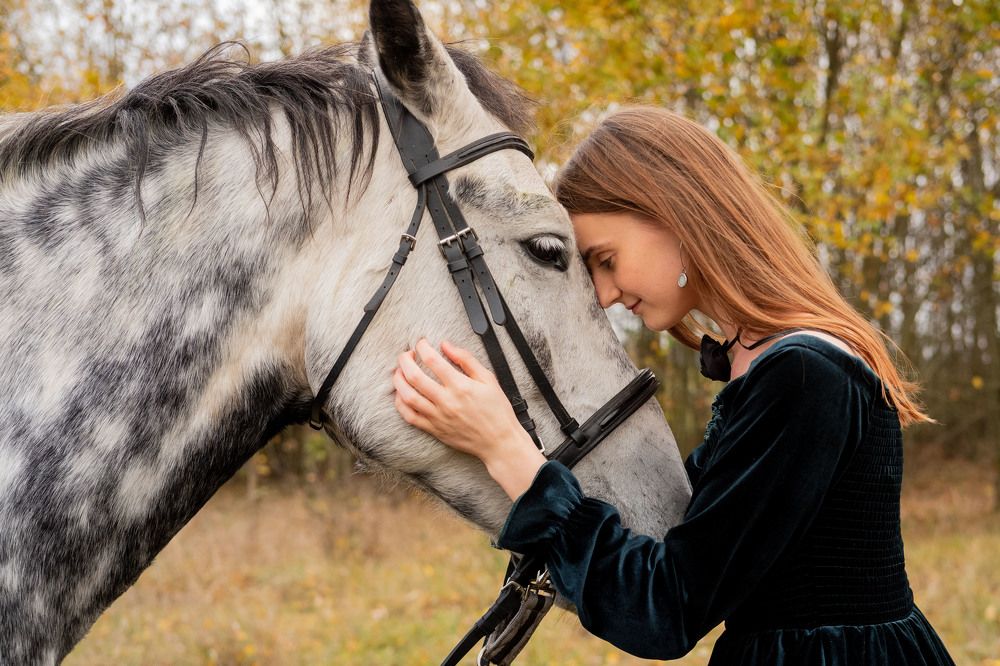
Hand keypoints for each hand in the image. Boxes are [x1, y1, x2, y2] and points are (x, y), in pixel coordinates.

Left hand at [393, 339, 545, 498]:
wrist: (499, 442)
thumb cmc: (497, 410)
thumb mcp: (488, 379)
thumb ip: (466, 359)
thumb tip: (446, 345)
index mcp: (460, 386)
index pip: (433, 360)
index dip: (423, 347)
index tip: (422, 343)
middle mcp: (446, 401)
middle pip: (414, 376)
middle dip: (405, 360)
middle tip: (406, 354)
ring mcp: (437, 417)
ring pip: (407, 396)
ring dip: (398, 380)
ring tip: (399, 372)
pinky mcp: (434, 429)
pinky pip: (409, 416)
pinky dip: (400, 404)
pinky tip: (401, 394)